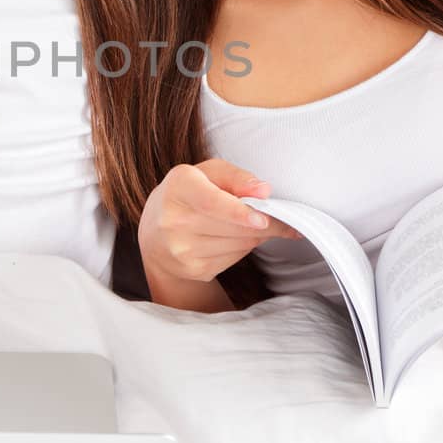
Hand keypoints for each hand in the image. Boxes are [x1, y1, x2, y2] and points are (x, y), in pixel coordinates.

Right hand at [138, 158, 299, 286]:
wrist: (156, 233)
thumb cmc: (189, 194)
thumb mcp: (208, 173)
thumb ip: (236, 177)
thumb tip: (264, 191)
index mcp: (179, 187)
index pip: (210, 202)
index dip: (238, 212)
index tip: (262, 218)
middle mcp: (174, 221)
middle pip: (234, 227)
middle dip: (268, 224)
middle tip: (286, 219)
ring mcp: (182, 249)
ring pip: (240, 244)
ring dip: (257, 234)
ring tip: (256, 223)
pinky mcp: (194, 269)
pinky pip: (235, 258)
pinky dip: (244, 247)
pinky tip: (236, 237)